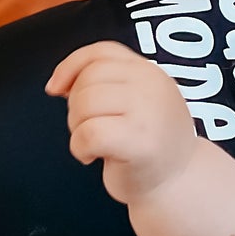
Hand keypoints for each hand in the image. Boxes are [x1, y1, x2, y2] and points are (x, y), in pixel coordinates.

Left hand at [45, 41, 199, 201]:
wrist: (178, 183)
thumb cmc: (148, 144)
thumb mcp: (135, 101)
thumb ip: (107, 83)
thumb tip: (59, 83)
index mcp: (150, 72)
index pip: (102, 52)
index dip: (71, 66)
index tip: (56, 89)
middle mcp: (152, 85)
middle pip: (89, 78)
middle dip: (75, 105)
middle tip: (88, 128)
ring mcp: (148, 113)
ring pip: (85, 104)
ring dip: (76, 127)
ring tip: (92, 143)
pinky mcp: (139, 143)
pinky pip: (88, 134)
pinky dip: (79, 147)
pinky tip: (91, 157)